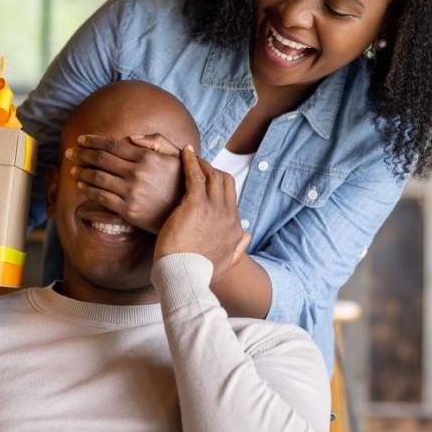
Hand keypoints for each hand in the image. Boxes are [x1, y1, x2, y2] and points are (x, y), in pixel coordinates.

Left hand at [66, 134, 183, 232]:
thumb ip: (156, 141)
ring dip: (81, 172)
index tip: (81, 139)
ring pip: (98, 178)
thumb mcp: (175, 156)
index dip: (93, 141)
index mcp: (147, 157)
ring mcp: (131, 192)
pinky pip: (101, 197)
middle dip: (82, 154)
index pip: (112, 145)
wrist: (186, 213)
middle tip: (70, 152)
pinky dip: (88, 190)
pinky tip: (80, 186)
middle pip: (101, 159)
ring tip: (72, 168)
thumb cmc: (181, 181)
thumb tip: (131, 137)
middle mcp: (137, 173)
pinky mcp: (128, 210)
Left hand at [153, 146, 249, 281]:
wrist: (185, 278)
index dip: (220, 186)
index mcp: (234, 229)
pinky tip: (184, 153)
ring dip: (203, 163)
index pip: (231, 198)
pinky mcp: (195, 204)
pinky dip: (191, 161)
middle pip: (226, 182)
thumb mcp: (225, 263)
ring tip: (191, 156)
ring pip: (213, 175)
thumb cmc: (197, 274)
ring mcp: (214, 208)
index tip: (208, 181)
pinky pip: (195, 175)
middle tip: (199, 165)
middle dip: (213, 171)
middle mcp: (228, 216)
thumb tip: (246, 235)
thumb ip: (237, 249)